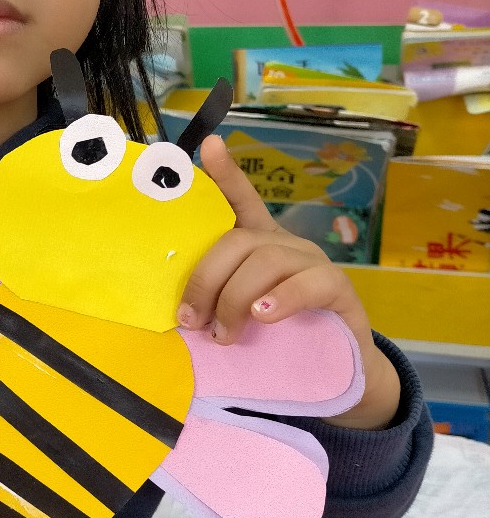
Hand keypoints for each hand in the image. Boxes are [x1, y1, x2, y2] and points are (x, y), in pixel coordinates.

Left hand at [177, 136, 400, 429]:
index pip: (240, 201)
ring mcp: (313, 263)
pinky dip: (282, 299)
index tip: (208, 144)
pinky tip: (264, 317)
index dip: (226, 173)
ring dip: (235, 299)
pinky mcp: (339, 289)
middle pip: (238, 241)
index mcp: (258, 245)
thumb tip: (179, 315)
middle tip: (192, 320)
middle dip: (206, 280)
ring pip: (266, 261)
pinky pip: (309, 283)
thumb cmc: (277, 341)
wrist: (335, 373)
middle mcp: (285, 245)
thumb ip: (217, 305)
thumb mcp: (239, 317)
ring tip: (224, 335)